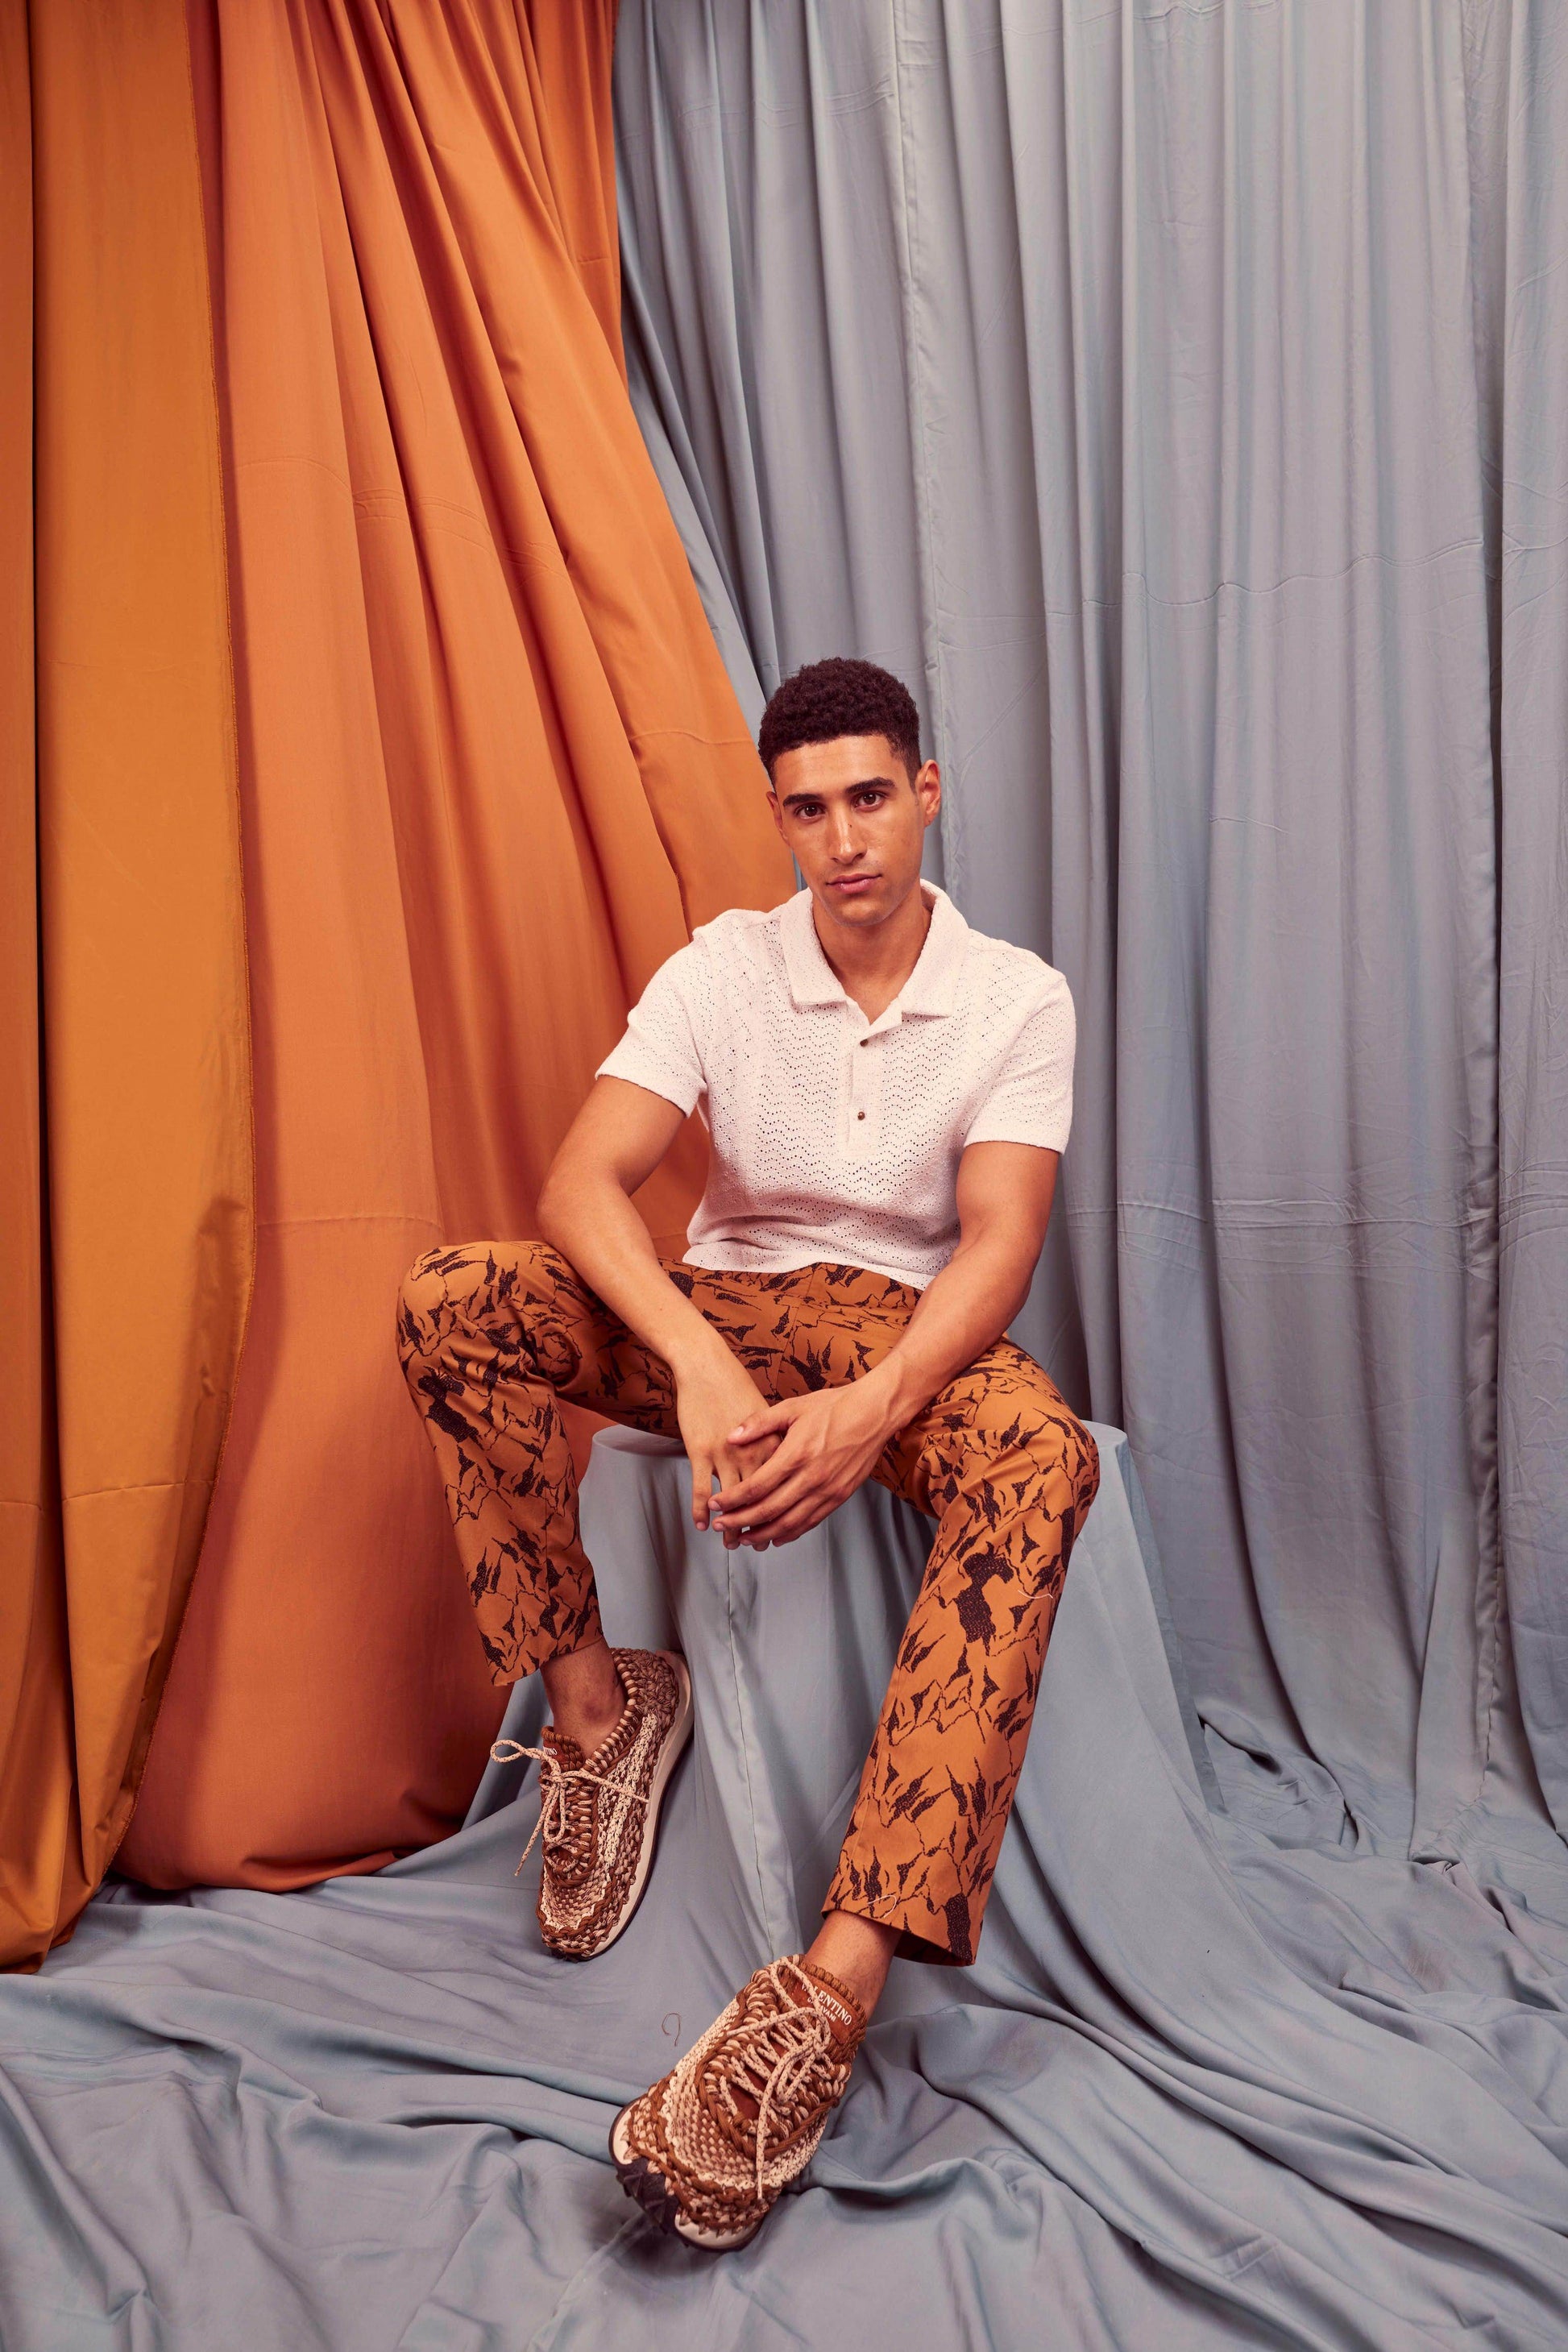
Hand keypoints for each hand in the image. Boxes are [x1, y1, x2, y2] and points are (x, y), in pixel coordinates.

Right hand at [672, 1343, 784, 1535]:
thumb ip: (779, 1440)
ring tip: (730, 1543)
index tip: (782, 1528)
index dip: (783, 1510)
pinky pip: (702, 1490)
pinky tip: (700, 1524)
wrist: (707, 1367)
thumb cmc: (737, 1387)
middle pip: (761, 1500)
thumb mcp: (770, 1412)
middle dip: (759, 1527)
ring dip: (731, 1526)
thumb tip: (788, 1462)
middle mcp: (754, 1454)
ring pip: (733, 1501)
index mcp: (775, 1444)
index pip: (784, 1487)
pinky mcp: (702, 1452)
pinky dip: (701, 1510)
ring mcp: (727, 1455)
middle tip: (757, 1546)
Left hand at [708, 1375, 900, 1548]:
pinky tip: (776, 1536)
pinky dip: (791, 1533)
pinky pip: (811, 1522)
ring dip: (763, 1534)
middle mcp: (811, 1478)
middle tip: (721, 1526)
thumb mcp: (793, 1407)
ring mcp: (827, 1490)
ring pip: (789, 1523)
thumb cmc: (835, 1406)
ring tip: (743, 1538)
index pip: (756, 1486)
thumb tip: (732, 1437)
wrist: (874, 1413)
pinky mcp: (840, 1496)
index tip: (716, 1504)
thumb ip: (760, 1423)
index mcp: (795, 1454)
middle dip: (740, 1521)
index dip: (732, 1499)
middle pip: (768, 1510)